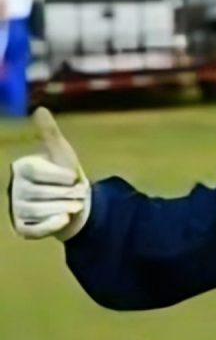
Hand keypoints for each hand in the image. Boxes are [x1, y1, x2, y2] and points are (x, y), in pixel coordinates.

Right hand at [10, 107, 90, 240]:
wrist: (74, 201)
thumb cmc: (66, 174)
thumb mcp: (61, 152)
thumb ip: (50, 133)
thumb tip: (40, 109)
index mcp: (22, 167)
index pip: (40, 172)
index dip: (62, 175)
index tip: (74, 176)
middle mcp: (14, 188)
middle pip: (43, 193)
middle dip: (68, 193)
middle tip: (79, 192)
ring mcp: (16, 210)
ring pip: (42, 211)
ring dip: (66, 207)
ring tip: (75, 204)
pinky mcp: (23, 229)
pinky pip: (38, 229)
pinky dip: (54, 225)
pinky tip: (65, 219)